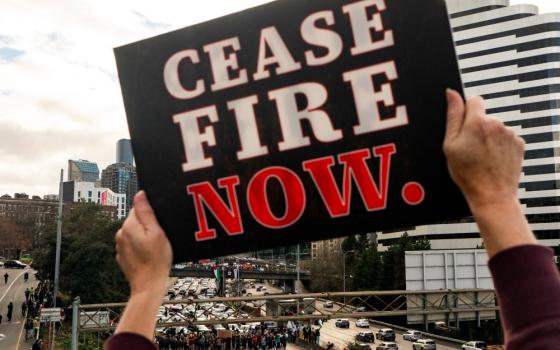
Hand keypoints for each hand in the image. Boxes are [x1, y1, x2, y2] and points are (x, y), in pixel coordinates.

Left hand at [115, 191, 171, 296]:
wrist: (149, 285)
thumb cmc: (156, 260)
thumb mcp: (157, 233)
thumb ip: (147, 212)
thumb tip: (140, 195)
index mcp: (129, 225)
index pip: (138, 208)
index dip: (152, 214)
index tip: (160, 223)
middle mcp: (121, 234)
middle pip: (136, 220)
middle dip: (148, 225)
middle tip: (160, 236)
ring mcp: (120, 246)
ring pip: (135, 233)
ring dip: (144, 236)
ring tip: (155, 247)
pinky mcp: (123, 255)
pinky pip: (133, 244)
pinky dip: (140, 246)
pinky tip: (149, 254)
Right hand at [443, 89, 524, 209]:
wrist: (492, 194)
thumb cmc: (468, 173)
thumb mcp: (450, 145)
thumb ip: (453, 116)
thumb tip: (452, 94)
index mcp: (477, 122)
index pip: (473, 100)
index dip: (466, 110)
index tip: (462, 125)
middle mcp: (496, 123)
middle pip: (484, 116)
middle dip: (476, 127)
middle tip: (469, 148)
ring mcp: (510, 134)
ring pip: (495, 128)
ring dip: (488, 137)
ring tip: (481, 156)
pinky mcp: (519, 144)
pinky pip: (505, 138)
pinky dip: (499, 146)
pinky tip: (492, 159)